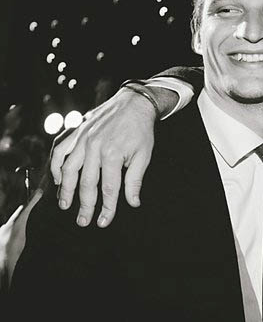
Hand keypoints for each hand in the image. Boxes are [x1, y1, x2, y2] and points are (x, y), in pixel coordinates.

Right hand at [50, 88, 155, 227]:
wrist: (133, 103)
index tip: (103, 222)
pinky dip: (56, 165)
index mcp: (113, 155)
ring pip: (68, 169)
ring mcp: (82, 138)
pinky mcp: (76, 131)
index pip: (109, 189)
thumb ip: (135, 180)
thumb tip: (133, 203)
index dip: (106, 208)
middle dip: (84, 205)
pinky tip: (58, 179)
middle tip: (83, 221)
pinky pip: (59, 149)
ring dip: (65, 189)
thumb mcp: (144, 155)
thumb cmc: (140, 130)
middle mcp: (94, 147)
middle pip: (86, 183)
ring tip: (65, 204)